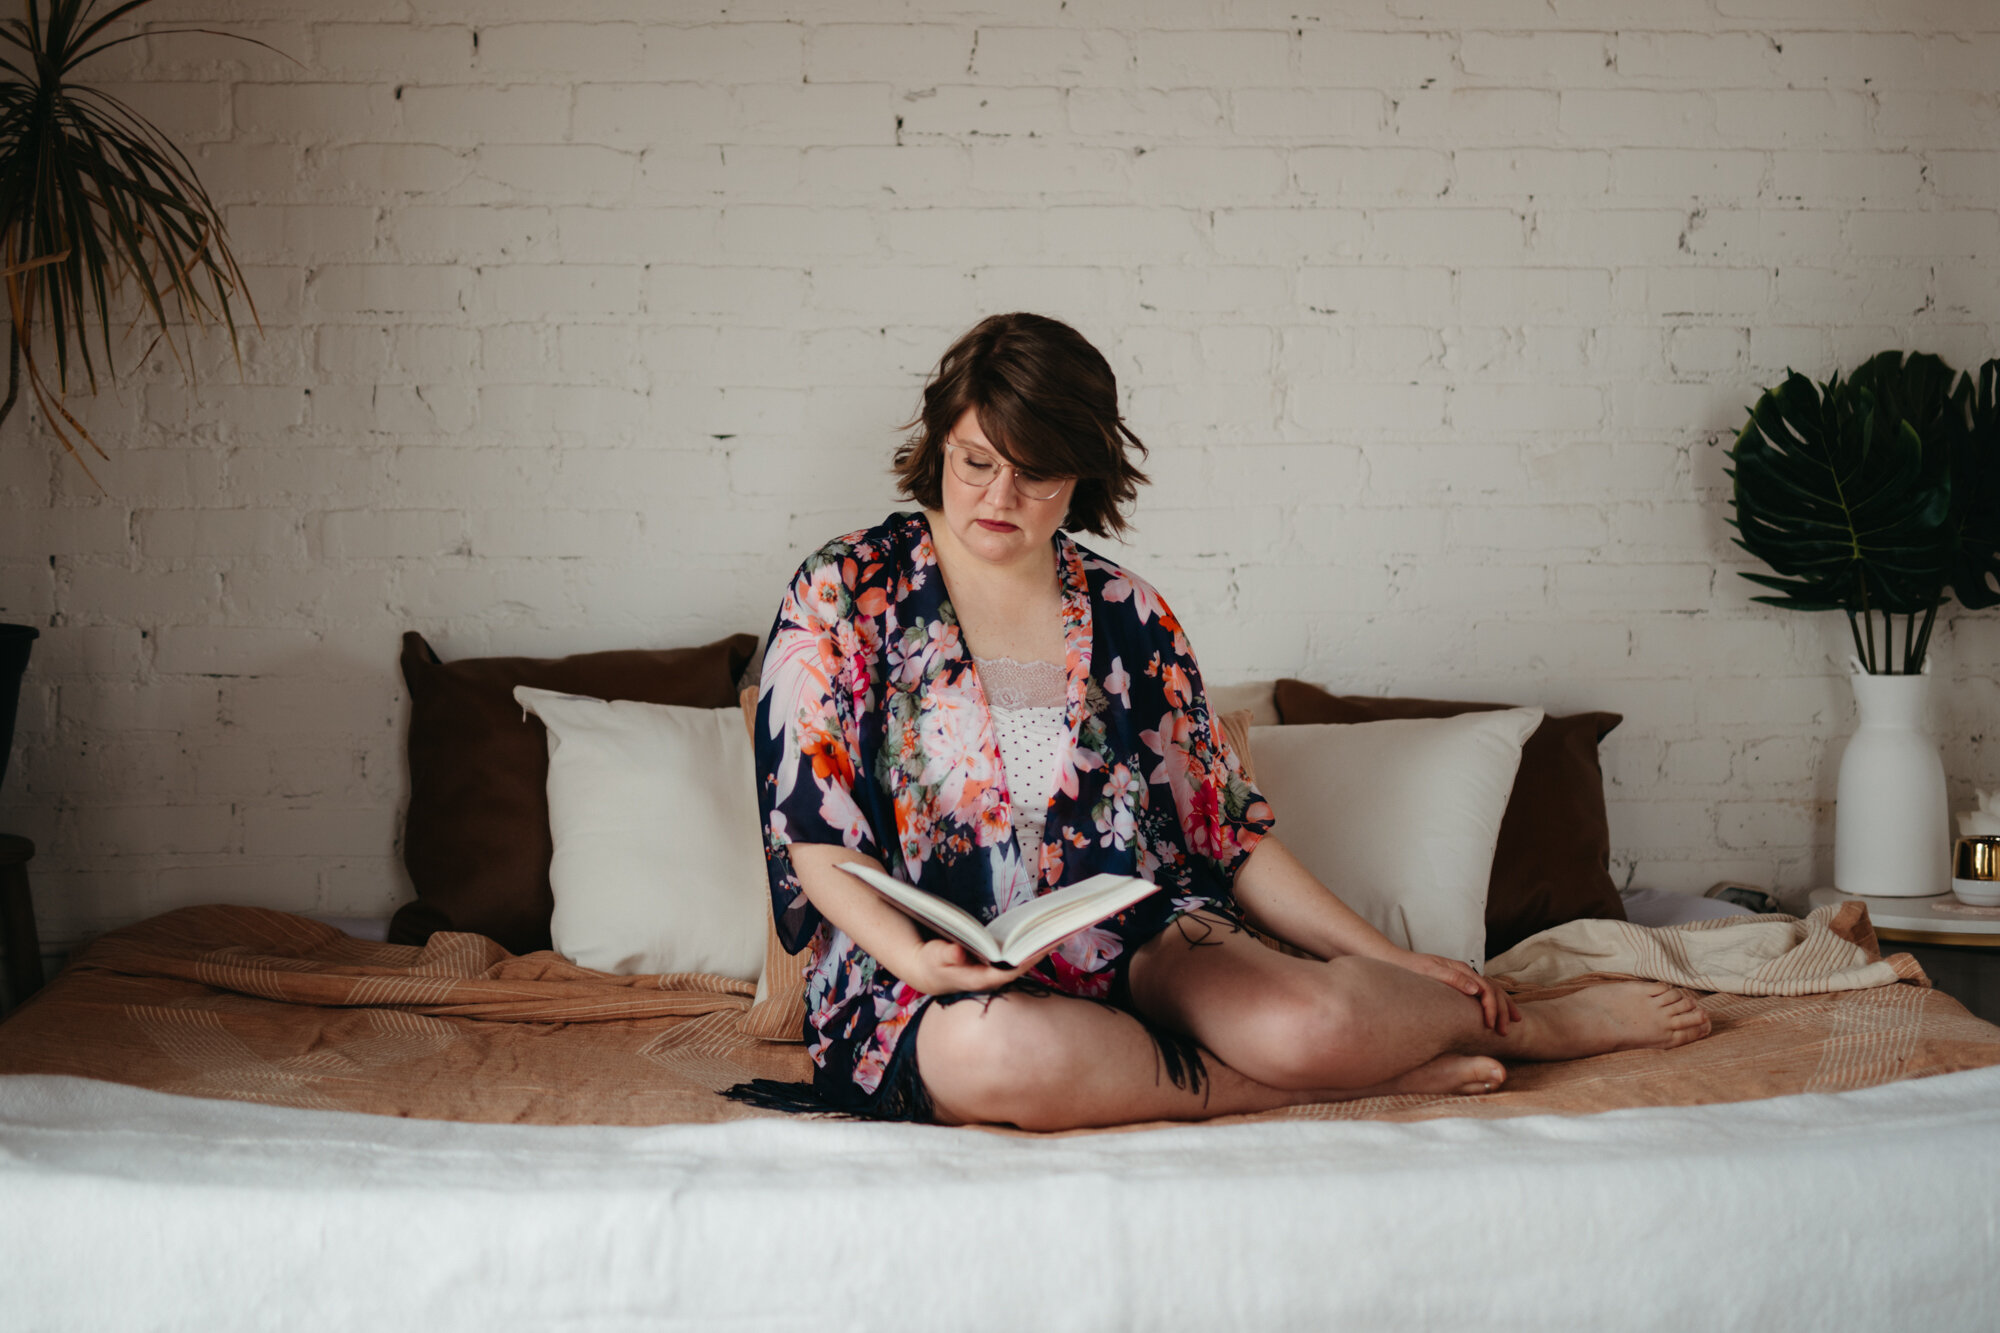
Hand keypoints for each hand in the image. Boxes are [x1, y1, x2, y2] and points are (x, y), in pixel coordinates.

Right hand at [897, 938, 1049, 996]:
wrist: (928, 973)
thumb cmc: (931, 964)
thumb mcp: (934, 958)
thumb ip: (946, 955)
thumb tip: (958, 951)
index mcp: (981, 978)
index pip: (1011, 970)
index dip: (1028, 958)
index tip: (1044, 944)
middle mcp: (993, 977)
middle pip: (1022, 965)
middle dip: (1039, 948)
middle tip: (1058, 929)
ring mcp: (995, 971)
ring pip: (1021, 960)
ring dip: (1036, 945)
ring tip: (1055, 927)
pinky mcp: (995, 964)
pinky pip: (1016, 955)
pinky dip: (1027, 943)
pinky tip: (1038, 930)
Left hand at [1393, 951, 1520, 1034]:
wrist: (1396, 961)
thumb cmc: (1410, 968)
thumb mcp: (1430, 972)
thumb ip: (1453, 979)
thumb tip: (1476, 990)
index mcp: (1461, 970)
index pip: (1486, 989)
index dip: (1492, 1008)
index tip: (1492, 1026)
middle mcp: (1465, 972)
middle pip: (1493, 990)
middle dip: (1503, 1010)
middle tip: (1506, 1031)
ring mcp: (1463, 977)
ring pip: (1492, 990)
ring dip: (1504, 1006)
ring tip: (1514, 1021)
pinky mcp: (1458, 983)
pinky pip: (1483, 992)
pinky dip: (1494, 1002)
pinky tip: (1497, 1013)